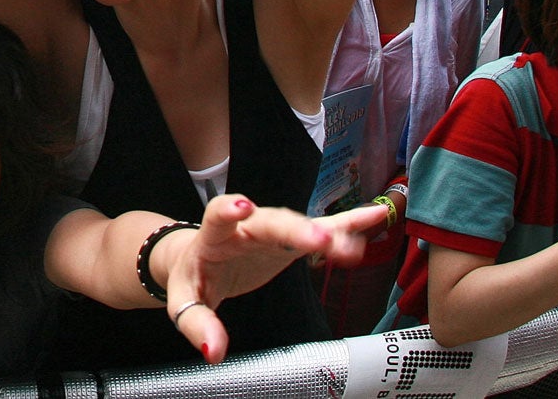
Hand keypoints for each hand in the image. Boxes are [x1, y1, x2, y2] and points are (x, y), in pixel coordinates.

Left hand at [161, 194, 385, 364]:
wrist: (196, 259)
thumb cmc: (193, 278)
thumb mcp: (185, 302)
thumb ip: (197, 324)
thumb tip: (215, 351)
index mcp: (214, 236)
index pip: (218, 216)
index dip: (229, 210)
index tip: (243, 207)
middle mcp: (245, 226)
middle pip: (270, 222)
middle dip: (295, 230)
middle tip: (320, 239)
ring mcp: (271, 230)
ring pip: (299, 226)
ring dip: (325, 233)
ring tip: (349, 247)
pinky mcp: (290, 240)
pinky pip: (320, 228)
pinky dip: (346, 224)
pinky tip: (372, 218)